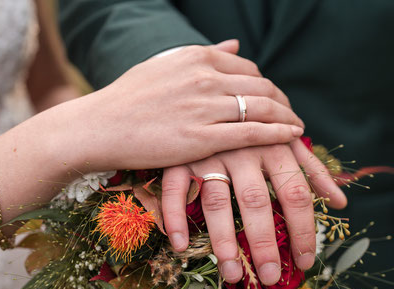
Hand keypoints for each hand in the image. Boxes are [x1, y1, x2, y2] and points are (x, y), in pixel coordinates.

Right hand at [52, 41, 303, 171]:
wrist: (97, 127)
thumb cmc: (126, 100)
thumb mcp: (163, 66)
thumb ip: (202, 55)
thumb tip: (234, 45)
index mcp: (195, 57)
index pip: (247, 68)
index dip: (266, 85)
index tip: (273, 98)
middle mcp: (204, 77)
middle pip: (261, 86)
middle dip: (282, 101)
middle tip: (291, 114)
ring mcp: (204, 107)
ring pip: (262, 108)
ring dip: (286, 117)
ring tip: (296, 127)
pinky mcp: (202, 138)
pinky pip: (252, 132)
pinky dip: (278, 133)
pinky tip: (293, 136)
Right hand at [162, 139, 346, 284]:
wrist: (210, 93)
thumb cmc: (256, 125)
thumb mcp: (286, 140)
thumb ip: (312, 170)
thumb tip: (341, 203)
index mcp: (275, 146)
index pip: (295, 193)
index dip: (303, 230)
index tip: (304, 262)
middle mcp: (244, 149)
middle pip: (257, 201)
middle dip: (265, 242)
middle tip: (269, 277)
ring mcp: (210, 152)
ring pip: (217, 200)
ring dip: (223, 239)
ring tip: (232, 274)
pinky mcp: (180, 156)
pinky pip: (175, 189)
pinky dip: (175, 217)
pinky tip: (180, 246)